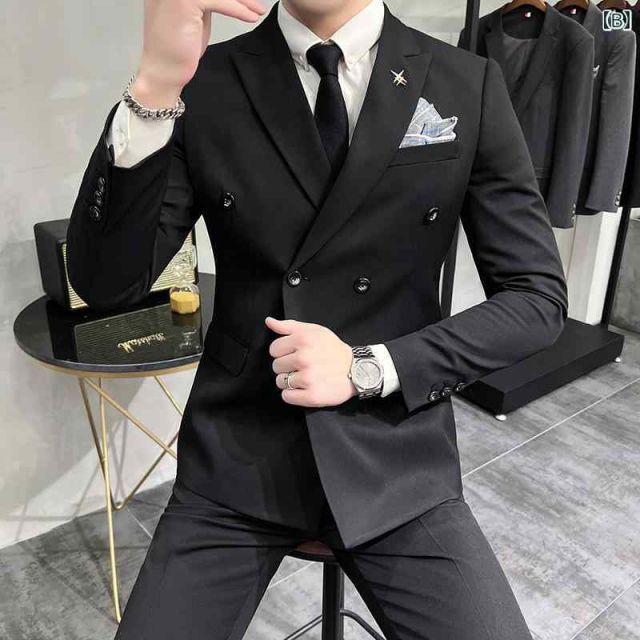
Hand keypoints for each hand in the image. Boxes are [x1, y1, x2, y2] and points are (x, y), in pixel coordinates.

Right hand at [133, 0, 266, 106]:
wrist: (164, 70)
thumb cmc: (178, 48)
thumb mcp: (196, 15)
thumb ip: (207, 0)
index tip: (249, 0)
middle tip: (257, 4)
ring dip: (244, 0)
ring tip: (258, 10)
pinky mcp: (185, 0)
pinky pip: (220, 1)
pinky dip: (238, 9)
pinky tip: (251, 17)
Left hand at [265, 317, 356, 407]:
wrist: (356, 369)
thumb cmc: (333, 349)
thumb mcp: (314, 330)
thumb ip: (289, 326)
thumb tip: (269, 321)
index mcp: (302, 340)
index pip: (274, 349)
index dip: (283, 352)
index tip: (295, 354)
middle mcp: (303, 358)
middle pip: (276, 366)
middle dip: (287, 366)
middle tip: (302, 366)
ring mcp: (307, 378)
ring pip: (280, 382)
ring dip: (289, 381)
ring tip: (305, 377)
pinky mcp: (311, 396)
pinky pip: (287, 397)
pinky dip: (293, 394)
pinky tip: (304, 388)